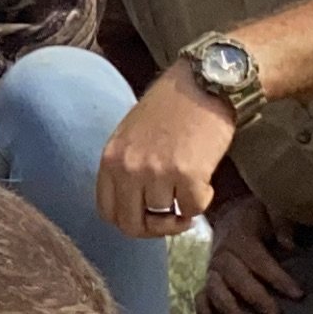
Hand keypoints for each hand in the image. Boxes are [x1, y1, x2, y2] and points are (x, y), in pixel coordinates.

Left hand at [95, 72, 237, 236]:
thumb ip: (126, 170)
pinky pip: (194, 208)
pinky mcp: (187, 174)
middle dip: (156, 229)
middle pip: (132, 225)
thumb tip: (136, 208)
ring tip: (192, 186)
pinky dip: (203, 200)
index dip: (131, 222)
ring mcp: (156, 172)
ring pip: (167, 218)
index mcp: (110, 158)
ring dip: (183, 209)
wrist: (202, 84)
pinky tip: (205, 178)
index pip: (107, 212)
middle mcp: (128, 168)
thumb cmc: (170, 108)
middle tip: (175, 219)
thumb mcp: (131, 137)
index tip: (149, 218)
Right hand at [198, 191, 298, 313]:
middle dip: (254, 296)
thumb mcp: (270, 208)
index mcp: (239, 235)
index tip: (298, 294)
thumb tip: (288, 245)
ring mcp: (212, 267)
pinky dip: (203, 307)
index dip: (278, 277)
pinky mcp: (208, 278)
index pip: (259, 259)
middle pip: (236, 276)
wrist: (230, 213)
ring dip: (226, 304)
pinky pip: (201, 293)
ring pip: (215, 286)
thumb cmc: (256, 216)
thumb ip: (281, 222)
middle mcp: (222, 253)